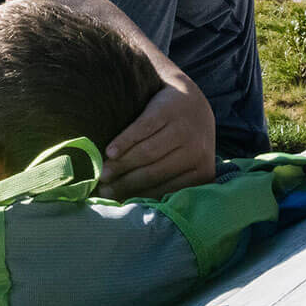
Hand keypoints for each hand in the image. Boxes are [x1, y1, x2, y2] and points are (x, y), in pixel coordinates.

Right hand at [99, 83, 214, 199]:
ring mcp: (182, 129)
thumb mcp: (186, 162)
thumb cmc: (183, 139)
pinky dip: (123, 142)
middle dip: (125, 184)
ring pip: (146, 153)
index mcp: (203, 171)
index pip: (165, 190)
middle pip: (153, 173)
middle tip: (103, 191)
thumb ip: (169, 181)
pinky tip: (110, 152)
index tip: (117, 203)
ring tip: (102, 173)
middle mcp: (196, 151)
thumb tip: (134, 208)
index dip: (138, 197)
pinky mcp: (167, 110)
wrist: (190, 97)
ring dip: (120, 165)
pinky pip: (141, 130)